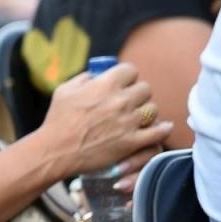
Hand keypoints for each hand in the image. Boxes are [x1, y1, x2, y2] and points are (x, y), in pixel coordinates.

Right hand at [36, 64, 173, 177]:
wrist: (56, 151)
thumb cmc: (57, 120)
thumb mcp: (65, 90)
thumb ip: (84, 78)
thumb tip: (96, 75)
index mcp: (105, 84)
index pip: (131, 70)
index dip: (127, 76)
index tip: (123, 83)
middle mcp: (121, 101)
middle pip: (145, 89)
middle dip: (138, 94)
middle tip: (130, 101)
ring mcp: (129, 122)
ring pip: (153, 109)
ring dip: (146, 112)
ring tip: (138, 117)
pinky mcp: (132, 142)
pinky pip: (158, 132)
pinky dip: (162, 129)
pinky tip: (164, 127)